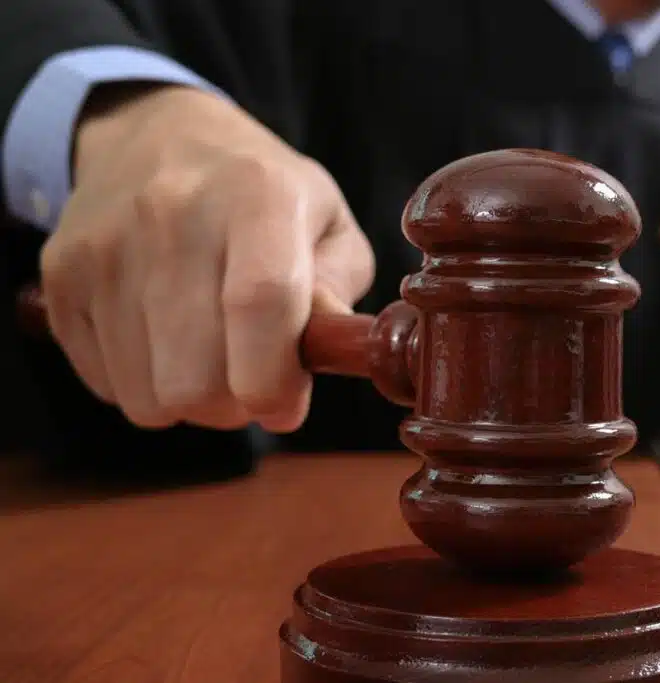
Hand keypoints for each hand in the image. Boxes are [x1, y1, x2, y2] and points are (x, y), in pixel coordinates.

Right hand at [40, 85, 374, 432]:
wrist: (155, 137)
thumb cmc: (263, 195)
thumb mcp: (328, 224)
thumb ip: (337, 292)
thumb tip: (320, 354)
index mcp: (257, 193)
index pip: (259, 303)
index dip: (274, 380)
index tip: (286, 407)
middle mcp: (172, 214)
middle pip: (197, 376)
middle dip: (235, 406)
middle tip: (251, 382)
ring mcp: (106, 247)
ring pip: (149, 396)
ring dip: (190, 402)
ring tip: (211, 359)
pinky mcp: (61, 277)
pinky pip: (108, 386)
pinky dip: (144, 386)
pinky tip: (165, 342)